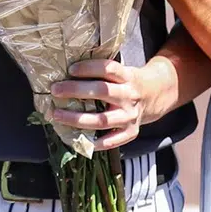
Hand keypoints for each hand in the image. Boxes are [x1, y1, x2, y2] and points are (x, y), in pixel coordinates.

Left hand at [47, 56, 176, 150]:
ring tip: (57, 115)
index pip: (108, 68)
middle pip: (102, 91)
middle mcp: (129, 95)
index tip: (70, 69)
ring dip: (76, 119)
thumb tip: (68, 71)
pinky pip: (111, 141)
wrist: (154, 95)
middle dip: (75, 90)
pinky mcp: (131, 132)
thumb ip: (102, 72)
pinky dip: (94, 143)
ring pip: (101, 119)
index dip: (88, 68)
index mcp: (128, 76)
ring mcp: (131, 116)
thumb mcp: (122, 71)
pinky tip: (76, 140)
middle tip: (55, 90)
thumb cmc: (128, 82)